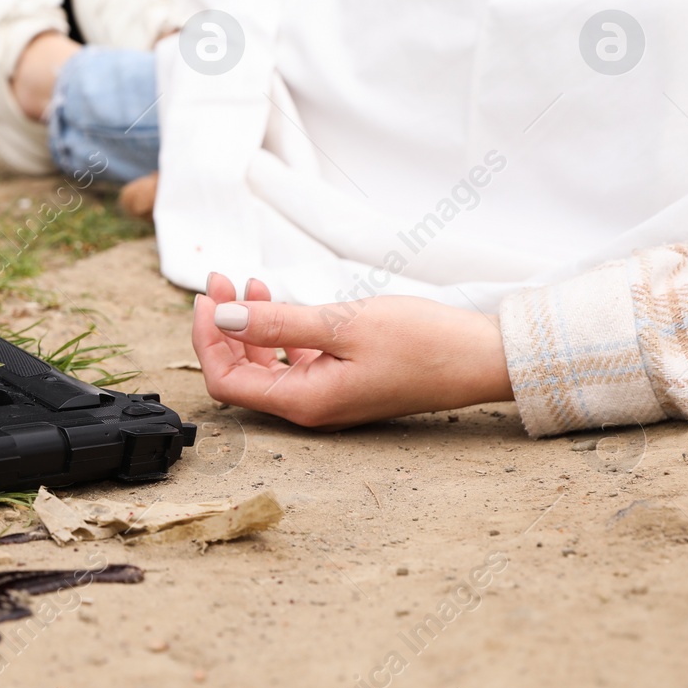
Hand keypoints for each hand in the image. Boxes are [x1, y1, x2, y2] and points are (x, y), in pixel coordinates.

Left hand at [191, 273, 513, 428]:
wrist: (482, 358)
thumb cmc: (422, 343)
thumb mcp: (342, 324)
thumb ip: (277, 324)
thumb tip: (221, 319)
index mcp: (304, 402)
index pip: (225, 381)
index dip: (205, 340)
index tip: (207, 297)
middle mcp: (310, 408)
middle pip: (241, 374)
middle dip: (223, 327)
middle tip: (221, 280)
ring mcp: (326, 397)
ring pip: (265, 366)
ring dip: (249, 327)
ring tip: (248, 284)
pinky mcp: (343, 383)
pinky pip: (294, 363)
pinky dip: (278, 333)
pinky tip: (279, 302)